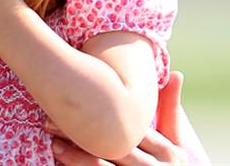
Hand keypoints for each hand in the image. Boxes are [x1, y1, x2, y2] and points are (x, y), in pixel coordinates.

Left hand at [47, 71, 190, 164]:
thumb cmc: (168, 164)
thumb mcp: (175, 140)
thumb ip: (170, 108)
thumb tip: (178, 73)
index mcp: (169, 153)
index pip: (133, 128)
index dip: (106, 112)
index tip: (77, 96)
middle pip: (113, 147)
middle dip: (81, 133)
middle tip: (51, 119)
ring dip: (74, 155)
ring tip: (53, 142)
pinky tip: (59, 161)